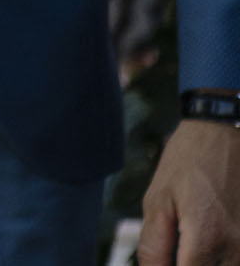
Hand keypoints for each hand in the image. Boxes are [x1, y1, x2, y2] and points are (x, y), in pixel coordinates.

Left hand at [139, 119, 239, 263]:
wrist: (226, 132)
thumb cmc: (188, 162)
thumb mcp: (158, 200)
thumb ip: (154, 246)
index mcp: (207, 241)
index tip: (165, 258)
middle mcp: (237, 249)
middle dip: (190, 263)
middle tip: (179, 248)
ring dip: (207, 260)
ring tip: (191, 242)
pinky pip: (238, 257)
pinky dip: (225, 256)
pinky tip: (211, 238)